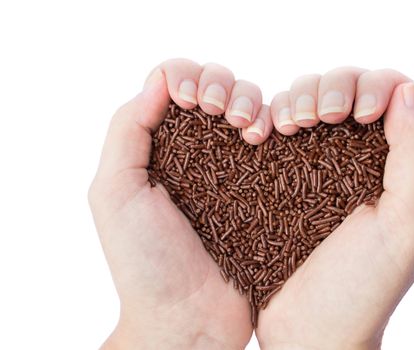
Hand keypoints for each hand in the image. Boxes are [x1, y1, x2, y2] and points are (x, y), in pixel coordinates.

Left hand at [88, 59, 269, 348]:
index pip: (174, 85)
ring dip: (254, 102)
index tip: (194, 101)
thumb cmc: (145, 261)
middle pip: (218, 88)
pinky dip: (280, 125)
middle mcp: (200, 151)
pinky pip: (280, 142)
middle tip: (224, 114)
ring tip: (251, 132)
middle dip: (223, 86)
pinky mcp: (268, 187)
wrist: (190, 318)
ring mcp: (237, 168)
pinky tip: (279, 135)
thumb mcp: (115, 193)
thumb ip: (128, 130)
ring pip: (253, 107)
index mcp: (161, 146)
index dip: (187, 77)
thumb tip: (159, 79)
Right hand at [255, 69, 413, 349]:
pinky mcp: (272, 177)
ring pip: (302, 99)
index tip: (355, 116)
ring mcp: (308, 165)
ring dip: (293, 98)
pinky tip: (259, 133)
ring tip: (285, 128)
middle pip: (341, 86)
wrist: (309, 331)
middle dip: (327, 87)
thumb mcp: (406, 226)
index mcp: (388, 163)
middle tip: (314, 120)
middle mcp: (350, 157)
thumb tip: (406, 89)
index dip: (370, 86)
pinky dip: (264, 116)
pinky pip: (268, 126)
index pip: (386, 92)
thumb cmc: (363, 287)